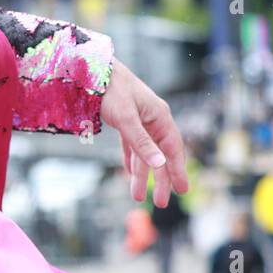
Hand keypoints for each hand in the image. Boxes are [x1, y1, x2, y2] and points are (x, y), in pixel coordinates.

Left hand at [100, 57, 188, 207]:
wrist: (91, 68)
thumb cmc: (110, 89)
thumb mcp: (125, 117)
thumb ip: (141, 141)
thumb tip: (159, 164)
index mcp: (159, 116)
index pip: (173, 149)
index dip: (177, 170)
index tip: (181, 190)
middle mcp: (152, 119)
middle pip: (159, 154)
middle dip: (158, 179)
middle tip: (158, 203)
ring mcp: (139, 120)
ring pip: (143, 152)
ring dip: (140, 174)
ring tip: (137, 196)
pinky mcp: (124, 120)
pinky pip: (131, 145)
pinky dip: (131, 159)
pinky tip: (130, 173)